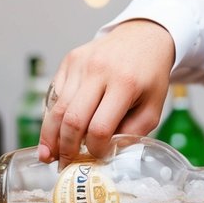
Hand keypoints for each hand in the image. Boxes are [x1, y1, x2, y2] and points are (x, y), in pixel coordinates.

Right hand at [38, 19, 175, 166]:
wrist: (144, 36)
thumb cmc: (150, 75)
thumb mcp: (153, 107)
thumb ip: (133, 132)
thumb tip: (106, 154)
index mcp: (125, 84)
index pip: (100, 127)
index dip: (95, 149)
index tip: (98, 158)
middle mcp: (99, 71)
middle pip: (71, 119)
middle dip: (65, 148)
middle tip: (65, 166)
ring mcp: (81, 63)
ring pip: (57, 108)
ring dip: (50, 136)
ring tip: (50, 155)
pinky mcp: (69, 60)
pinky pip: (54, 94)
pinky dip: (52, 115)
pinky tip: (53, 131)